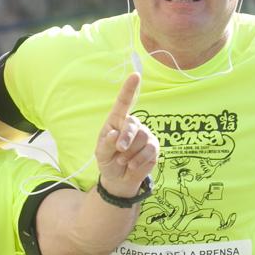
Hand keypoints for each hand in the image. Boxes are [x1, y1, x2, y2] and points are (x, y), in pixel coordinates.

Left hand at [95, 73, 156, 197]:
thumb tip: (115, 134)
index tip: (135, 75)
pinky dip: (139, 160)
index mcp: (117, 121)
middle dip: (126, 139)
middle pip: (133, 125)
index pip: (124, 102)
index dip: (129, 89)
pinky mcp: (154, 147)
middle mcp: (133, 125)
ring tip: (124, 161)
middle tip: (119, 151)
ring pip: (141, 139)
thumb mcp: (101, 154)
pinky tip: (132, 165)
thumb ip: (105, 144)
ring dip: (130, 154)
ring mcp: (145, 135)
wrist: (119, 179)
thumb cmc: (108, 161)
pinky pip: (149, 150)